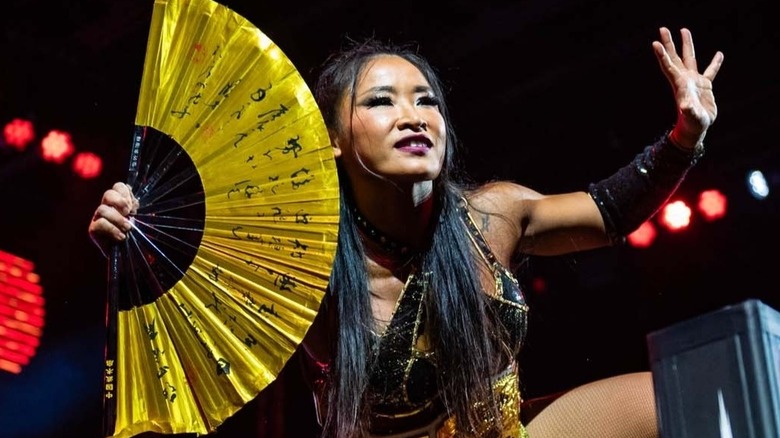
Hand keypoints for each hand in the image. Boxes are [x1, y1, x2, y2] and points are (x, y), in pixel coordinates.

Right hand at [88, 182, 138, 255]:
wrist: (131, 254)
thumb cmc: (137, 235)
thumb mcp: (142, 220)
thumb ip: (138, 209)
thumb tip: (135, 203)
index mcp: (119, 201)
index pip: (118, 187)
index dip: (126, 193)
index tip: (133, 207)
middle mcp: (107, 206)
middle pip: (108, 194)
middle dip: (120, 202)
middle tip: (129, 213)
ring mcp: (98, 217)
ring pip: (102, 209)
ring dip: (118, 219)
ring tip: (128, 228)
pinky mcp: (93, 229)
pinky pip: (100, 224)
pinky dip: (112, 230)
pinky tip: (121, 236)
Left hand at [653, 27, 723, 149]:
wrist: (696, 130)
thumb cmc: (692, 125)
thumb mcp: (691, 117)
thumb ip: (689, 110)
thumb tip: (685, 106)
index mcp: (680, 85)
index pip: (669, 66)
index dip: (663, 55)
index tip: (656, 43)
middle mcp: (684, 80)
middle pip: (675, 57)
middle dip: (669, 43)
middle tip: (663, 29)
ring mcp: (694, 82)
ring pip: (690, 59)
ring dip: (687, 45)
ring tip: (684, 30)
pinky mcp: (705, 86)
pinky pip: (710, 71)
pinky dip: (715, 63)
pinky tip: (719, 54)